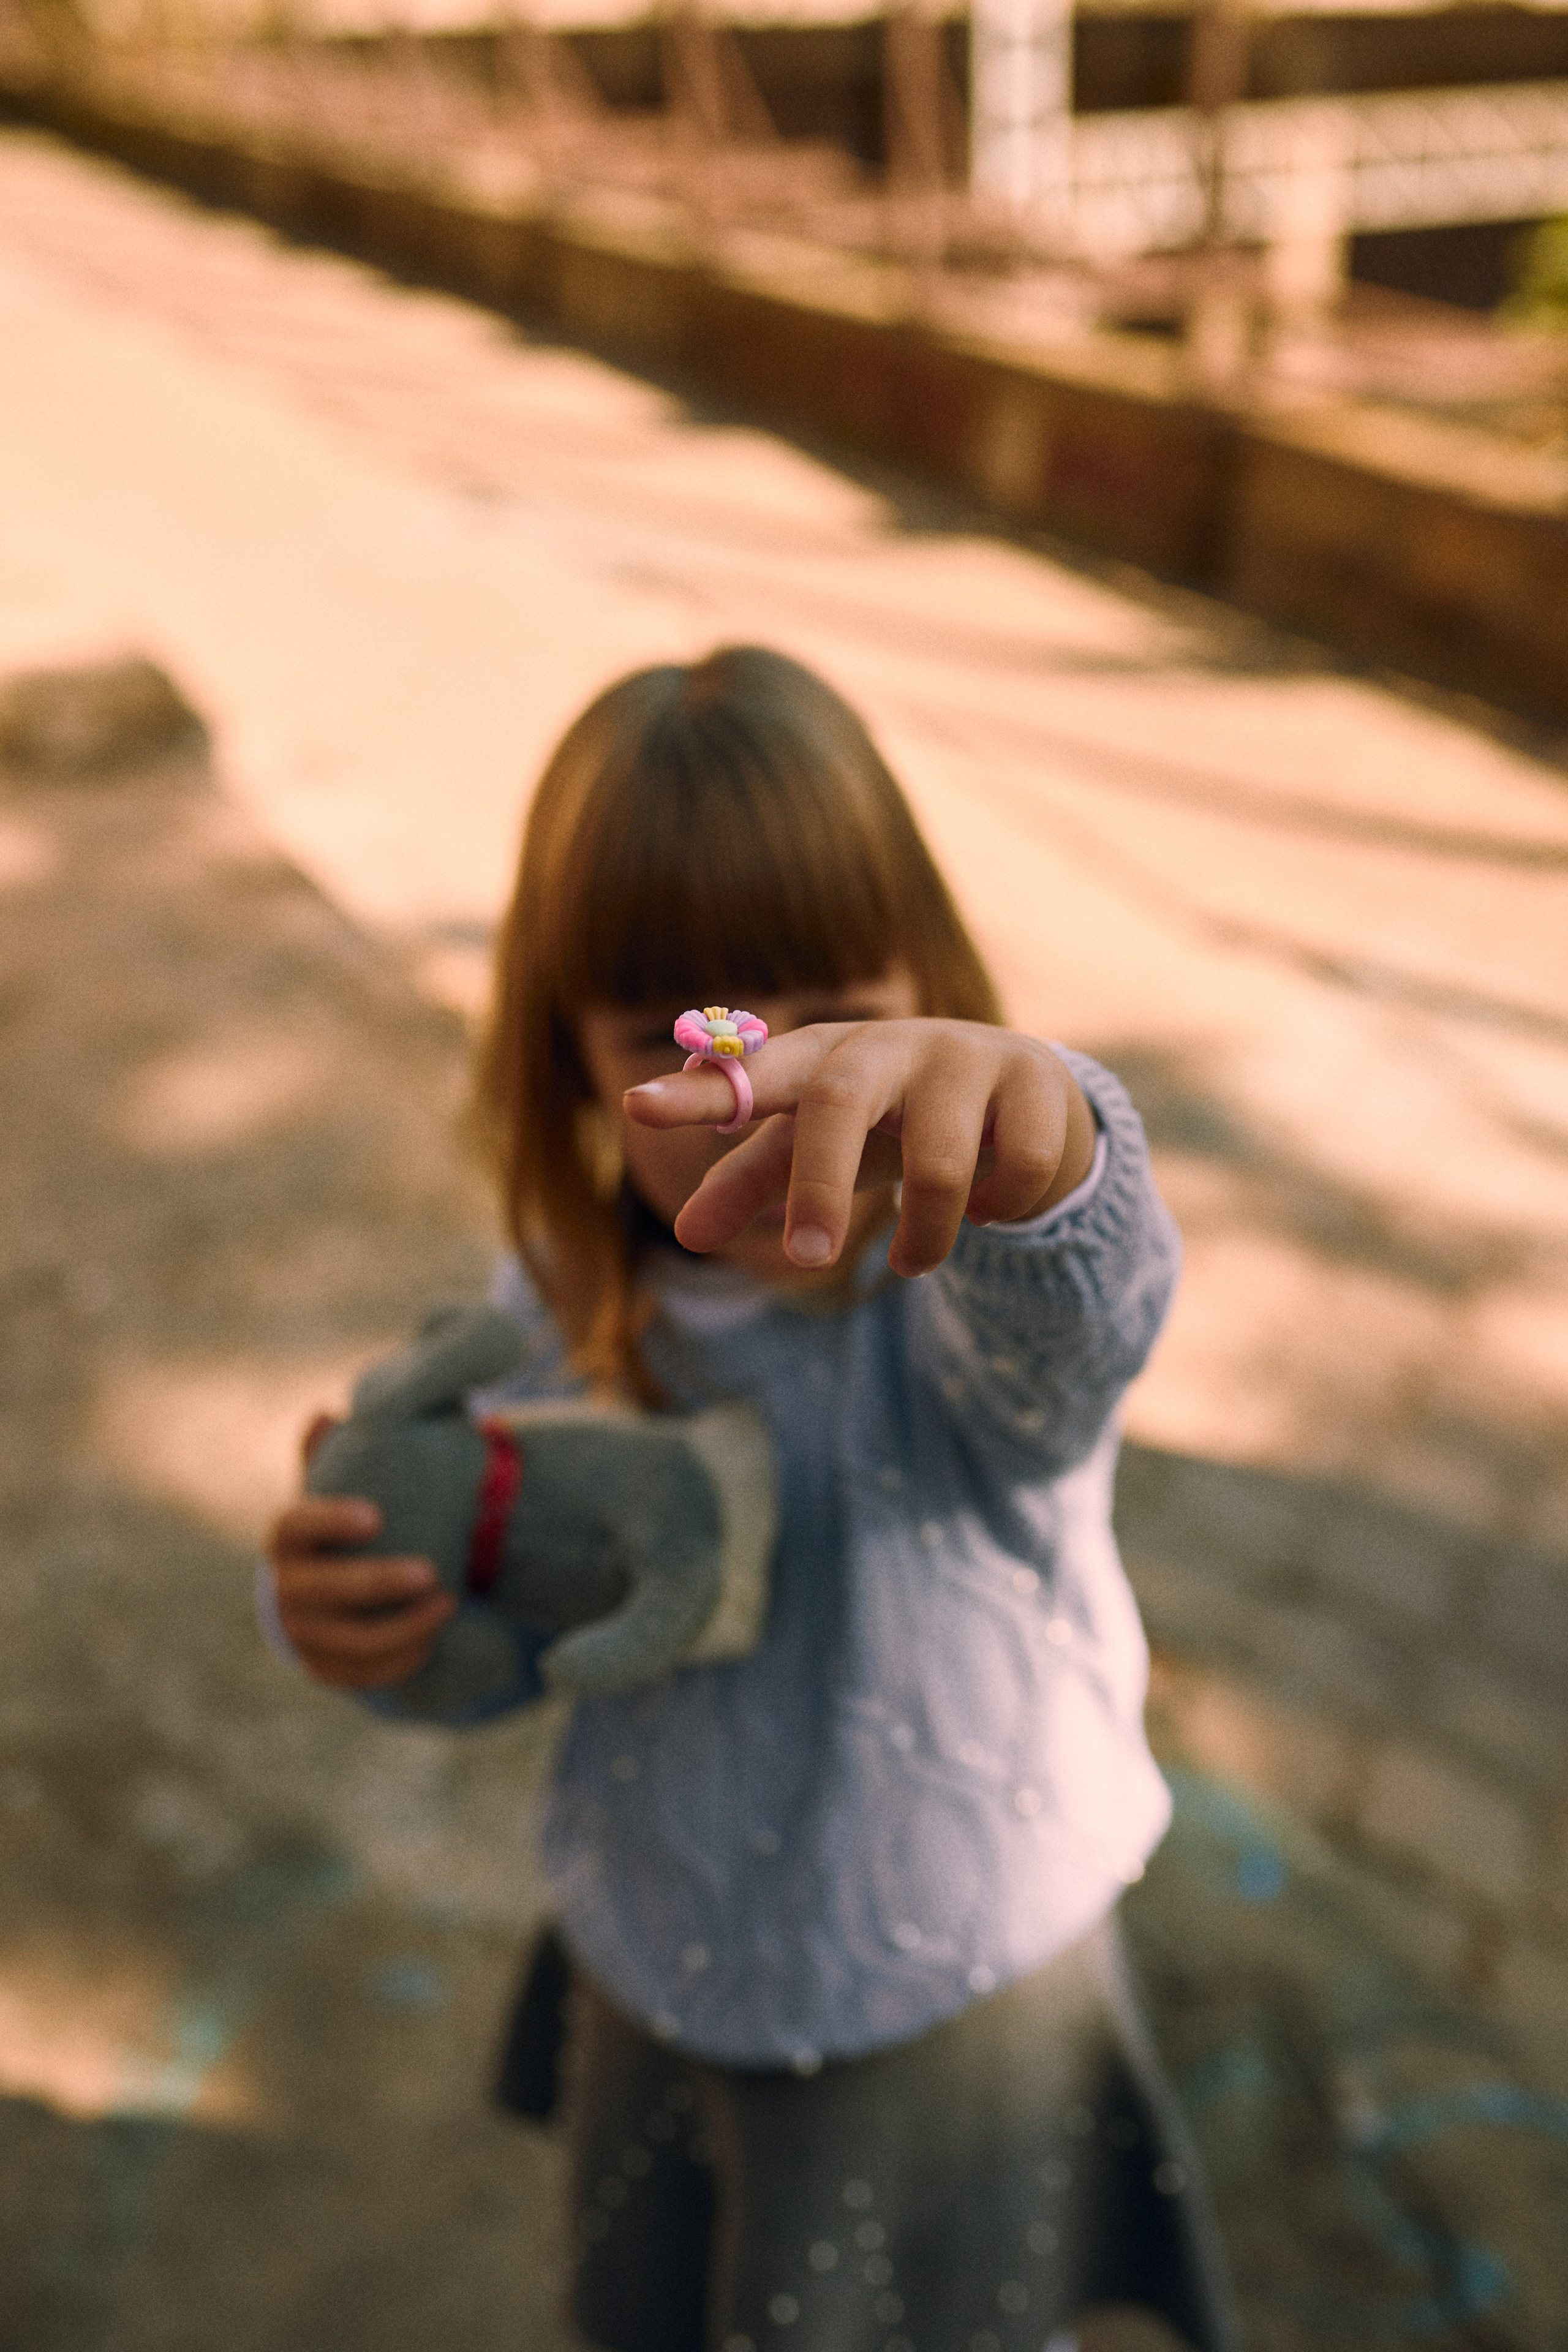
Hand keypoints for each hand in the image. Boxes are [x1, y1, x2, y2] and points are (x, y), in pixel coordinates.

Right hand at [268, 1420, 456, 1687]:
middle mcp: (287, 1588)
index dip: (328, 1521)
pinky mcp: (325, 1668)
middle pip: (323, 1591)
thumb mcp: (341, 1486)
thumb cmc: (346, 1526)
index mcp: (287, 1539)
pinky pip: (362, 1675)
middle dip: (375, 1583)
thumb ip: (339, 1454)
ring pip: (348, 1641)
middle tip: (429, 1571)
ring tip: (450, 1603)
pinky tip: (436, 1637)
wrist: (332, 1587)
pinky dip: (400, 1660)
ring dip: (401, 1627)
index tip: (375, 1514)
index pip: (294, 1527)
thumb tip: (323, 1414)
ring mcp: (304, 1633)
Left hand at [625, 1020, 1095, 1278]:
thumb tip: (686, 1236)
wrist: (1024, 1093)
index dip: (698, 1091)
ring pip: (940, 1160)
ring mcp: (967, 1055)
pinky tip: (994, 1210)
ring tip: (911, 1260)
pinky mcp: (1036, 1081)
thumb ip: (754, 1183)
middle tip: (804, 1259)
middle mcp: (890, 1044)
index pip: (752, 1072)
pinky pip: (1015, 1169)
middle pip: (838, 1101)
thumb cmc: (895, 1119)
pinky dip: (1000, 1210)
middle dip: (821, 1185)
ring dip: (924, 1233)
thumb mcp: (821, 1146)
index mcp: (824, 1059)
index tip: (636, 1107)